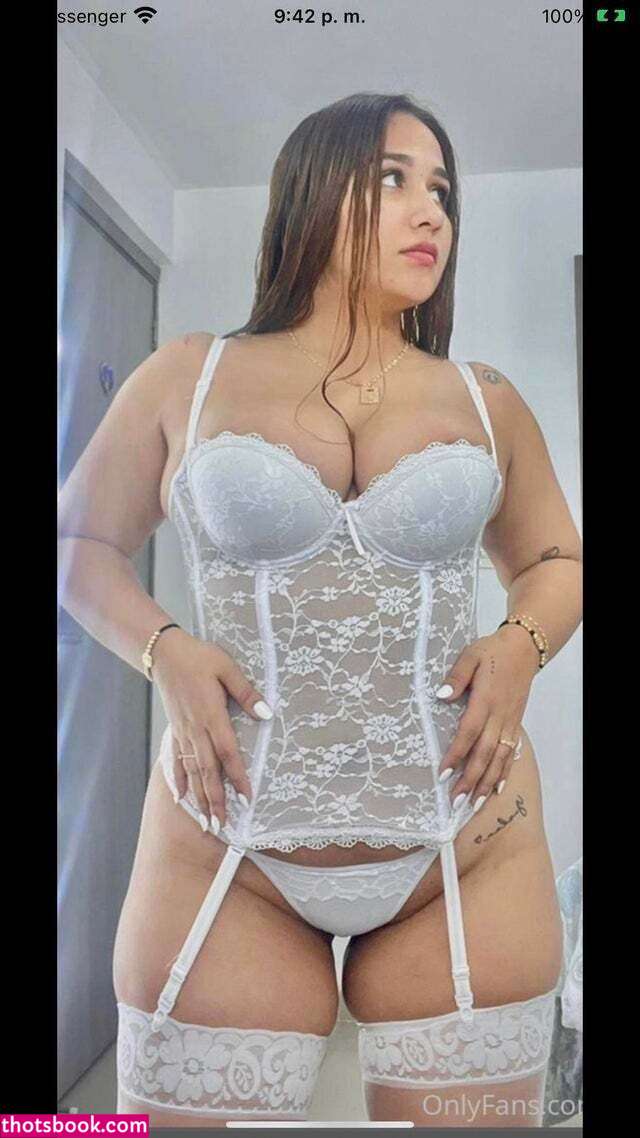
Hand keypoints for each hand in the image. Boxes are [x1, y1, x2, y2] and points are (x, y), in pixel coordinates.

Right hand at [152, 629, 272, 830]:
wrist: (164, 653)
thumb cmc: (199, 657)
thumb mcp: (227, 668)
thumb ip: (246, 692)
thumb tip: (267, 713)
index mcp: (212, 716)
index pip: (228, 754)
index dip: (237, 778)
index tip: (247, 799)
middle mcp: (195, 730)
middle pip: (207, 771)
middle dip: (215, 800)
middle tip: (222, 826)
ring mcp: (183, 732)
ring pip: (192, 771)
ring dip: (199, 798)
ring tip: (205, 821)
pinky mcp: (175, 730)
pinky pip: (175, 760)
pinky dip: (178, 780)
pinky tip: (180, 797)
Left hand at [435, 624, 538, 811]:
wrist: (524, 649)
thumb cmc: (492, 651)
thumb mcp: (470, 656)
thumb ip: (457, 676)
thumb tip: (441, 695)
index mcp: (485, 700)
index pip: (468, 732)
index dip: (456, 754)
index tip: (442, 774)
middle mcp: (499, 715)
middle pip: (484, 753)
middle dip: (470, 779)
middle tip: (455, 801)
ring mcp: (509, 721)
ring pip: (498, 758)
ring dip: (487, 782)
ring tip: (474, 804)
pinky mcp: (515, 723)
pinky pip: (510, 752)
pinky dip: (503, 771)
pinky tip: (497, 788)